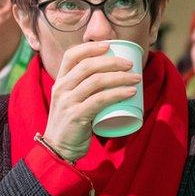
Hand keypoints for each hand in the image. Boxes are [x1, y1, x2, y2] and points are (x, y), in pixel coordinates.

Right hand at [42, 42, 141, 161]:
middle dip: (112, 61)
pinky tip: (131, 92)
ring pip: (96, 81)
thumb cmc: (72, 123)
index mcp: (60, 81)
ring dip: (120, 77)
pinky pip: (100, 99)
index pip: (71, 55)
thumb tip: (113, 75)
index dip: (90, 47)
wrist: (58, 150)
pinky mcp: (76, 116)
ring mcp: (67, 102)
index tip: (109, 45)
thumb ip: (84, 88)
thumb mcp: (72, 100)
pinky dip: (118, 93)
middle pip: (88, 66)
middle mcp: (61, 89)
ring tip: (136, 78)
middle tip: (131, 64)